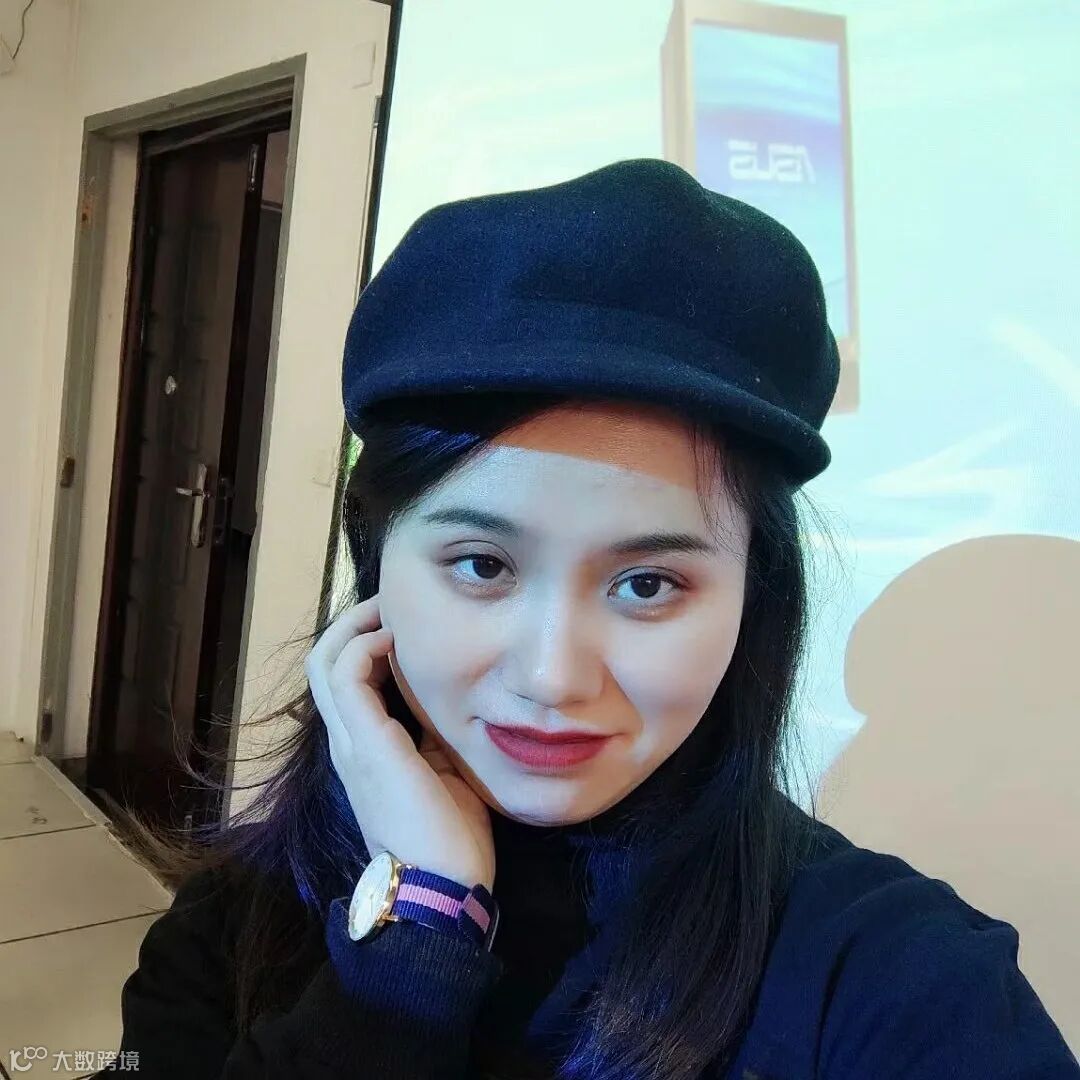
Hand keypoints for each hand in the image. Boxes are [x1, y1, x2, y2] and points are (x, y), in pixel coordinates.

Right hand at [305, 594, 494, 890]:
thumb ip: (432, 737)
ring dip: (356, 627)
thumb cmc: (448, 838)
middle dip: (355, 625)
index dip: (367, 645)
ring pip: (326, 662)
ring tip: (390, 611)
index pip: (347, 682)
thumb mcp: (442, 772)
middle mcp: (347, 741)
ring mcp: (350, 741)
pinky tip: (395, 640)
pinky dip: (364, 646)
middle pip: (325, 663)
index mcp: (365, 750)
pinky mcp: (364, 742)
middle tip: (392, 606)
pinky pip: (346, 675)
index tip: (404, 624)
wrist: (440, 887)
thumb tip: (451, 705)